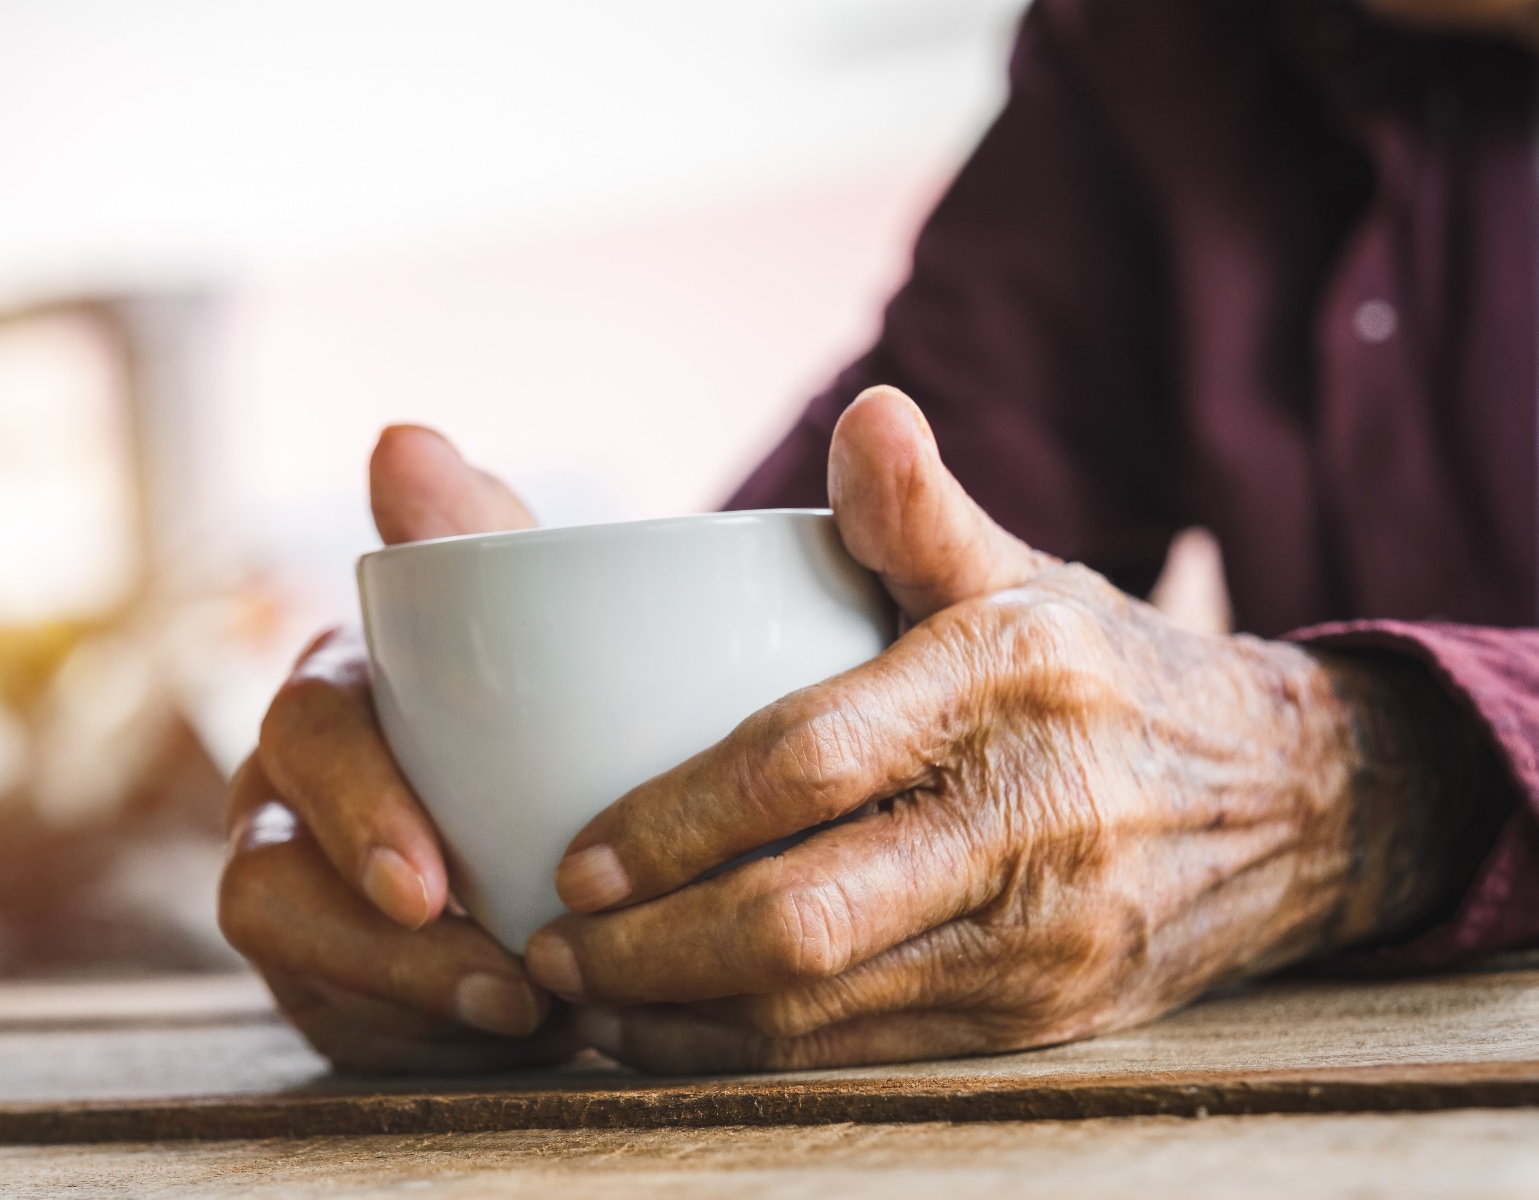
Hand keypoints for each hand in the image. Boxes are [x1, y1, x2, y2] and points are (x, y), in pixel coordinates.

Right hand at [218, 426, 582, 1072]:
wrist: (585, 799)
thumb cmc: (553, 698)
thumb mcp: (537, 621)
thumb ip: (477, 537)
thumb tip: (401, 435)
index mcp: (342, 692)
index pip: (310, 731)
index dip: (355, 806)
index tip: (432, 881)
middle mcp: (292, 792)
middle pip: (268, 865)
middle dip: (365, 935)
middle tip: (494, 981)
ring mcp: (302, 890)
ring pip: (292, 955)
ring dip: (402, 999)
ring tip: (526, 1018)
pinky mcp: (329, 979)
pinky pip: (341, 1023)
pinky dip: (420, 1039)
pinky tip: (507, 1041)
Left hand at [522, 386, 1492, 1071]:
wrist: (1294, 804)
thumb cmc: (1109, 675)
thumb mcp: (1029, 576)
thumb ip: (921, 514)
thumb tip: (868, 412)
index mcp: (1010, 679)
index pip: (806, 762)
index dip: (671, 821)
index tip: (570, 857)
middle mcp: (1035, 816)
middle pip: (803, 916)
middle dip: (650, 949)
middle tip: (549, 947)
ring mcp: (1046, 936)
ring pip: (827, 1010)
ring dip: (683, 1018)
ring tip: (585, 999)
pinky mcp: (1048, 1020)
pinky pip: (872, 1055)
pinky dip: (758, 1055)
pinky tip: (682, 1035)